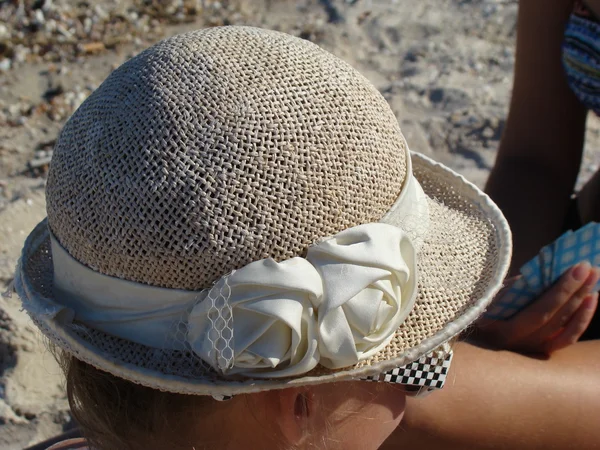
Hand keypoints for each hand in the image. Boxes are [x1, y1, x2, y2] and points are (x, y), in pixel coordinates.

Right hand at [473, 262, 599, 354]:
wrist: (470, 334)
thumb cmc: (476, 306)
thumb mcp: (490, 296)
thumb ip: (516, 289)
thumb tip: (549, 274)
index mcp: (501, 331)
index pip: (539, 311)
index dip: (562, 289)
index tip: (578, 267)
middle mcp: (517, 346)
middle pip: (555, 318)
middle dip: (576, 290)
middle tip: (590, 267)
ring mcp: (530, 352)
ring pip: (565, 330)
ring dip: (582, 303)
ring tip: (594, 278)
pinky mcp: (539, 352)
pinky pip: (566, 339)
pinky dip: (581, 320)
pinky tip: (591, 300)